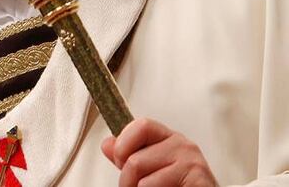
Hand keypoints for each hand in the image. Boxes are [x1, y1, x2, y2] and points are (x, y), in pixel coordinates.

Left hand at [100, 117, 217, 186]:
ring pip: (142, 177)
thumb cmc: (178, 185)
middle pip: (134, 159)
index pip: (141, 126)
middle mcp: (183, 146)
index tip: (120, 161)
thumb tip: (107, 144)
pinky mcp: (198, 179)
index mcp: (170, 138)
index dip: (123, 145)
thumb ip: (129, 156)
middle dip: (126, 180)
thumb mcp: (150, 168)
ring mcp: (192, 162)